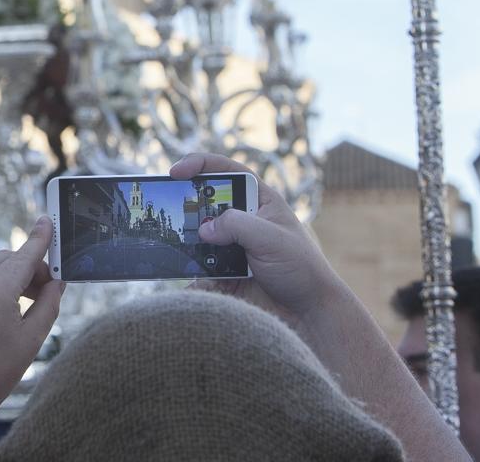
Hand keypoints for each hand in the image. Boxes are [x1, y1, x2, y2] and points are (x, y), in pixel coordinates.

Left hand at [0, 216, 65, 417]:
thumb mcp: (30, 341)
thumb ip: (48, 305)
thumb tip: (58, 283)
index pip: (23, 256)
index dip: (38, 239)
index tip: (46, 221)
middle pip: (4, 260)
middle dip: (25, 268)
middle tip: (41, 289)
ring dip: (3, 278)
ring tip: (16, 306)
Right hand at [171, 152, 344, 326]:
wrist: (309, 314)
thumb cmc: (302, 268)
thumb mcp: (271, 238)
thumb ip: (237, 225)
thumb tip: (204, 228)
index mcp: (259, 201)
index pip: (226, 171)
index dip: (200, 165)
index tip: (176, 171)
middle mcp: (243, 220)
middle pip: (205, 204)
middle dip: (187, 208)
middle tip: (171, 213)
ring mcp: (232, 246)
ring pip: (198, 238)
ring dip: (188, 244)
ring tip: (178, 251)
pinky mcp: (224, 272)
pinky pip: (200, 269)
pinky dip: (194, 275)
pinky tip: (194, 282)